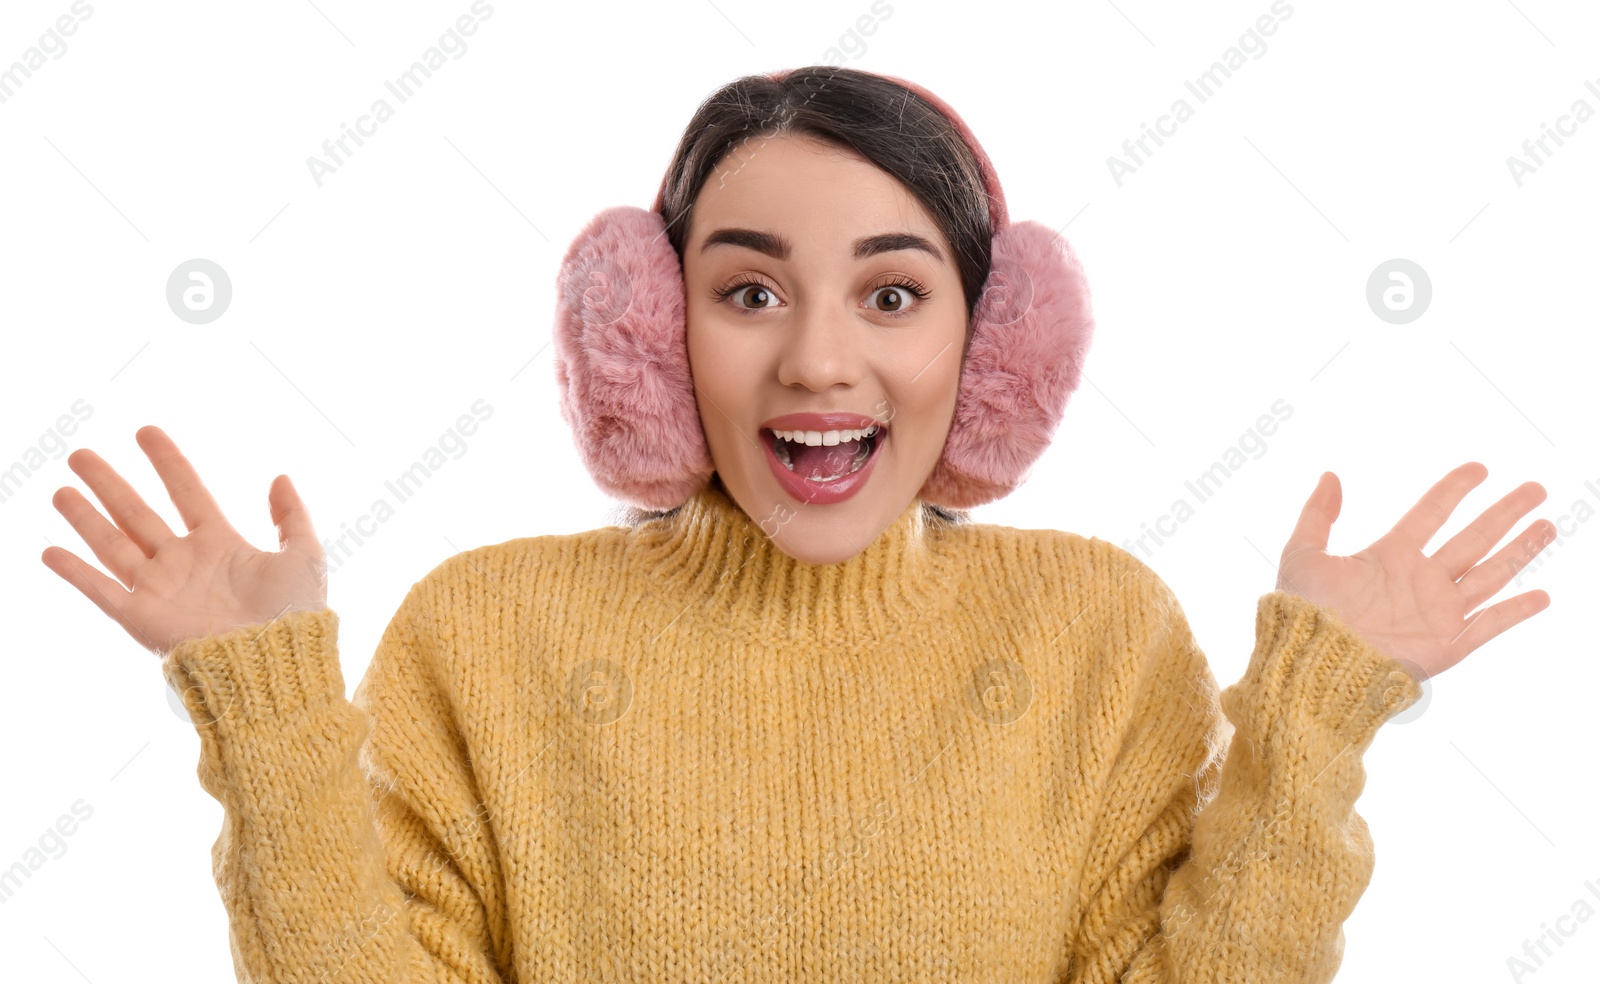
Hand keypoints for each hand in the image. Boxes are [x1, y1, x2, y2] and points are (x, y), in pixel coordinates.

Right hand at [40, 425, 327, 655]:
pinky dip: (74, 571)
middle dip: (109, 484)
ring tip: (60, 490)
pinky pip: (101, 590)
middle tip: (80, 455)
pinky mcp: (142, 618)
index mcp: (221, 546)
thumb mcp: (304, 554)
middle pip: (138, 514)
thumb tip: (280, 477)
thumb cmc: (294, 613)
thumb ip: (292, 515)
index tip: (145, 431)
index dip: (167, 462)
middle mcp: (184, 564)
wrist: (274, 662)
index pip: (187, 492)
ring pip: (113, 545)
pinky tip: (49, 551)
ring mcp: (160, 589)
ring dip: (85, 518)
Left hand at [1275, 462, 1553, 679]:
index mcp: (1390, 556)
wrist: (1312, 662)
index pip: (1431, 512)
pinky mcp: (1446, 645)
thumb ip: (1317, 514)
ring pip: (1490, 574)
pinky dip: (1516, 611)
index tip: (1479, 468)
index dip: (1455, 489)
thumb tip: (1330, 475)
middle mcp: (1420, 580)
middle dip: (1505, 513)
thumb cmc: (1303, 611)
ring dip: (1521, 550)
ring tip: (1548, 525)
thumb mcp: (1302, 554)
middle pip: (1473, 538)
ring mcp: (1437, 611)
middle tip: (1536, 488)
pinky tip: (1542, 595)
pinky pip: (1488, 625)